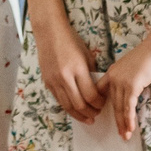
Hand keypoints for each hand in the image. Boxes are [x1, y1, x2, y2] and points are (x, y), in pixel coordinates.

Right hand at [31, 10, 104, 124]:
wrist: (49, 33)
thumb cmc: (71, 41)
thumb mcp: (87, 55)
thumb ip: (91, 74)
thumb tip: (97, 91)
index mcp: (77, 69)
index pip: (91, 94)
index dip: (99, 102)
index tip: (104, 103)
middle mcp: (64, 77)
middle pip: (79, 104)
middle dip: (91, 112)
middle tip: (97, 113)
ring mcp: (54, 81)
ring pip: (67, 106)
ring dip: (79, 115)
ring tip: (88, 118)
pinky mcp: (47, 83)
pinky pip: (59, 101)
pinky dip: (68, 108)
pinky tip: (75, 110)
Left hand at [99, 30, 150, 141]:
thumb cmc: (150, 55)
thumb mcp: (134, 68)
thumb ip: (129, 78)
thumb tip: (131, 91)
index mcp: (112, 72)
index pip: (102, 93)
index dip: (104, 107)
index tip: (110, 118)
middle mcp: (113, 77)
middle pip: (112, 104)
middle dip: (117, 121)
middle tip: (120, 134)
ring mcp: (121, 81)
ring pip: (120, 107)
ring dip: (123, 124)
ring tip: (125, 136)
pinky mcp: (132, 85)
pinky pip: (129, 106)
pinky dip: (129, 119)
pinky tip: (131, 128)